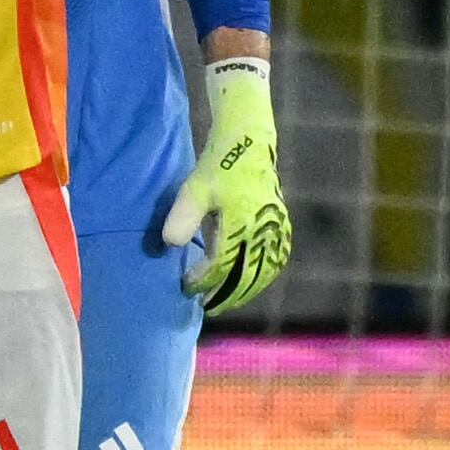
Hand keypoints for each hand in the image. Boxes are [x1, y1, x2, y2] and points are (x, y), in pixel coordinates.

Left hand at [160, 62, 291, 313]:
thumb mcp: (194, 190)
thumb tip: (171, 245)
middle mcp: (264, 230)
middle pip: (247, 275)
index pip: (222, 265)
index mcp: (244, 224)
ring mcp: (276, 228)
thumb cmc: (218, 166)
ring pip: (264, 270)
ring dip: (246, 288)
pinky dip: (261, 276)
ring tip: (224, 300)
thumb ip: (182, 218)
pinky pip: (274, 259)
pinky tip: (247, 282)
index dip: (204, 280)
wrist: (248, 143)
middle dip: (227, 293)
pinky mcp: (279, 224)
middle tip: (206, 306)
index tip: (187, 288)